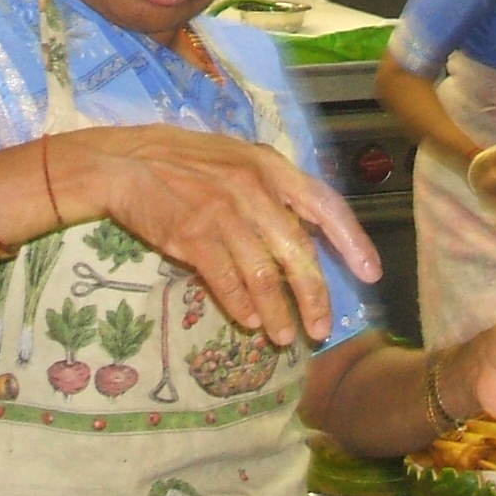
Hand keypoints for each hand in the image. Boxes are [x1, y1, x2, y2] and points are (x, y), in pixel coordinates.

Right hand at [63, 125, 379, 346]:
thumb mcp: (238, 159)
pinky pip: (226, 281)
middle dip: (315, 298)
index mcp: (270, 167)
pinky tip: (249, 322)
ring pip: (264, 275)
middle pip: (298, 253)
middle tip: (321, 329)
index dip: (352, 241)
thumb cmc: (185, 161)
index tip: (369, 274)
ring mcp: (222, 214)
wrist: (125, 163)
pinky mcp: (192, 236)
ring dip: (277, 312)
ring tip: (285, 336)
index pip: (326, 205)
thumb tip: (303, 233)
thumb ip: (273, 190)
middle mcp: (252, 189)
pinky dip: (241, 306)